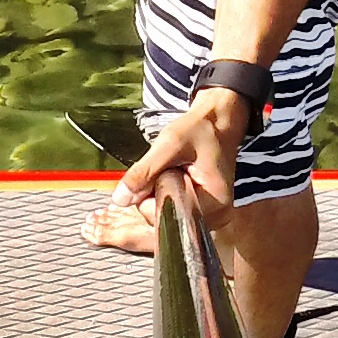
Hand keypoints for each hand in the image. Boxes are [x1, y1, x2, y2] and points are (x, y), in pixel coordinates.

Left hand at [120, 92, 244, 229]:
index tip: (162, 168)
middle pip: (164, 217)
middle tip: (169, 165)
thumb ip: (144, 172)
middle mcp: (213, 216)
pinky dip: (164, 189)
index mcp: (213, 205)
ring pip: (164, 212)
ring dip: (159, 189)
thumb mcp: (170, 144)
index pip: (166, 216)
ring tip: (174, 168)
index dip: (151, 194)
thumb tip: (120, 199)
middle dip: (155, 191)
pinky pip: (170, 206)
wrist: (217, 120)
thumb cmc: (201, 129)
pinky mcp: (198, 207)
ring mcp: (206, 213)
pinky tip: (174, 174)